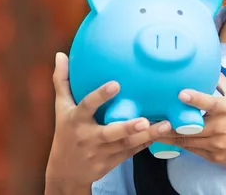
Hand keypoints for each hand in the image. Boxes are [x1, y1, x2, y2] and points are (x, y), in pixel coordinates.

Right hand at [45, 52, 171, 192]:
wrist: (65, 172)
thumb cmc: (65, 132)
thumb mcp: (61, 108)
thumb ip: (62, 81)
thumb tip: (60, 55)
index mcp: (76, 120)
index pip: (87, 106)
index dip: (100, 96)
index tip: (115, 85)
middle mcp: (89, 137)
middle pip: (110, 133)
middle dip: (127, 128)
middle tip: (144, 120)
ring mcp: (101, 151)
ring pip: (126, 144)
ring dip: (146, 136)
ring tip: (165, 126)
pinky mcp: (112, 162)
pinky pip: (132, 152)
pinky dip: (147, 143)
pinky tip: (163, 134)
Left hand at [158, 73, 225, 171]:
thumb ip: (224, 85)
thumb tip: (213, 68)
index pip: (209, 102)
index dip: (195, 98)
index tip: (181, 93)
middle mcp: (221, 126)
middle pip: (190, 126)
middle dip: (169, 124)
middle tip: (150, 118)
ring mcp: (217, 143)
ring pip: (187, 140)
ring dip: (169, 137)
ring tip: (151, 131)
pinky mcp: (215, 156)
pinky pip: (193, 150)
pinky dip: (181, 145)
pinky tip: (168, 141)